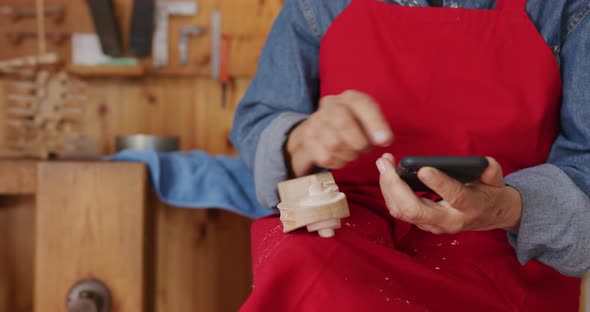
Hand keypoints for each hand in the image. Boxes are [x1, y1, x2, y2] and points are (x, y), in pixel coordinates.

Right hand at [286, 90, 393, 176]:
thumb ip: (380, 128)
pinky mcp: (308, 138)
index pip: (362, 105)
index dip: (375, 124)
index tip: (385, 142)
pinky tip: (341, 158)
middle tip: (365, 150)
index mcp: (350, 97)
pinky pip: (325, 157)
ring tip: (353, 153)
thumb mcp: (369, 121)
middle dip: (359, 143)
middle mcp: (331, 104)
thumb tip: (384, 140)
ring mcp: (316, 121)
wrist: (323, 127)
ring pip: (334, 144)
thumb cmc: (354, 125)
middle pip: (344, 124)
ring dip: (349, 154)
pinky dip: (337, 162)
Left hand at [376, 153, 522, 233]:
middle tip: (386, 163)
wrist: (488, 216)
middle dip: (396, 186)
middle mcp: (448, 220)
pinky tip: (386, 173)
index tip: (423, 169)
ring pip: (402, 212)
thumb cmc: (489, 193)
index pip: (454, 197)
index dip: (439, 184)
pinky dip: (389, 192)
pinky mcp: (422, 223)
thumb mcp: (495, 180)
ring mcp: (433, 225)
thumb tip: (483, 164)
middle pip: (414, 210)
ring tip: (384, 163)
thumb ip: (491, 172)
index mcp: (470, 207)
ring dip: (388, 187)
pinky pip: (399, 211)